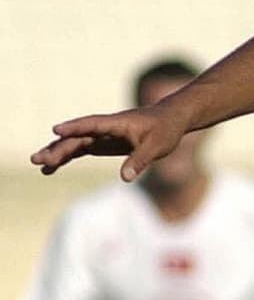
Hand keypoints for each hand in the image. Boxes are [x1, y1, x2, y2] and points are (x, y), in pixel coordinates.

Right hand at [31, 103, 187, 180]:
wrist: (169, 121)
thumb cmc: (165, 130)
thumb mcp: (156, 147)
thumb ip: (140, 160)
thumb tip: (125, 178)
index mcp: (116, 123)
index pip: (92, 125)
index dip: (75, 127)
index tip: (56, 130)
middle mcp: (104, 128)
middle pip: (77, 138)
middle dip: (58, 148)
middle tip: (39, 159)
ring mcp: (101, 135)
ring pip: (74, 144)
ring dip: (57, 153)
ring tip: (39, 164)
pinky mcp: (102, 143)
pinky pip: (80, 151)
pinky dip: (66, 158)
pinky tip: (51, 168)